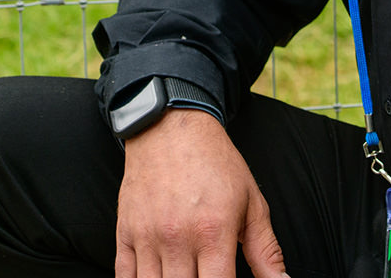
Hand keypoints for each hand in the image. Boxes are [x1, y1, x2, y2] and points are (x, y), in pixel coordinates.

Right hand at [115, 107, 290, 277]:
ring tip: (185, 276)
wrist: (170, 127)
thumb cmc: (215, 164)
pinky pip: (124, 276)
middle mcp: (177, 238)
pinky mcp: (125, 232)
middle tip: (206, 276)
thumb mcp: (252, 203)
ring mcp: (147, 237)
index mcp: (213, 233)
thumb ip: (266, 251)